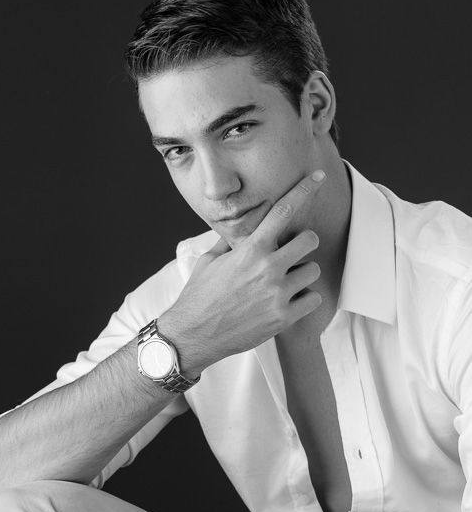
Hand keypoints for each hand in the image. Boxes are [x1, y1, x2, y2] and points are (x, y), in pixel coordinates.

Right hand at [158, 171, 324, 374]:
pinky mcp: (284, 318)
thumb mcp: (209, 261)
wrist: (193, 334)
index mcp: (250, 249)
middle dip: (303, 244)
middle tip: (292, 253)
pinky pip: (313, 299)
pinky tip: (287, 303)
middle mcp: (268, 268)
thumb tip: (237, 230)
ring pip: (313, 271)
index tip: (319, 176)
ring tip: (283, 283)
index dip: (304, 190)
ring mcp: (278, 293)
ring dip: (302, 275)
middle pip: (310, 240)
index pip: (283, 211)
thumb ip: (229, 243)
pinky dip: (304, 300)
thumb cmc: (199, 296)